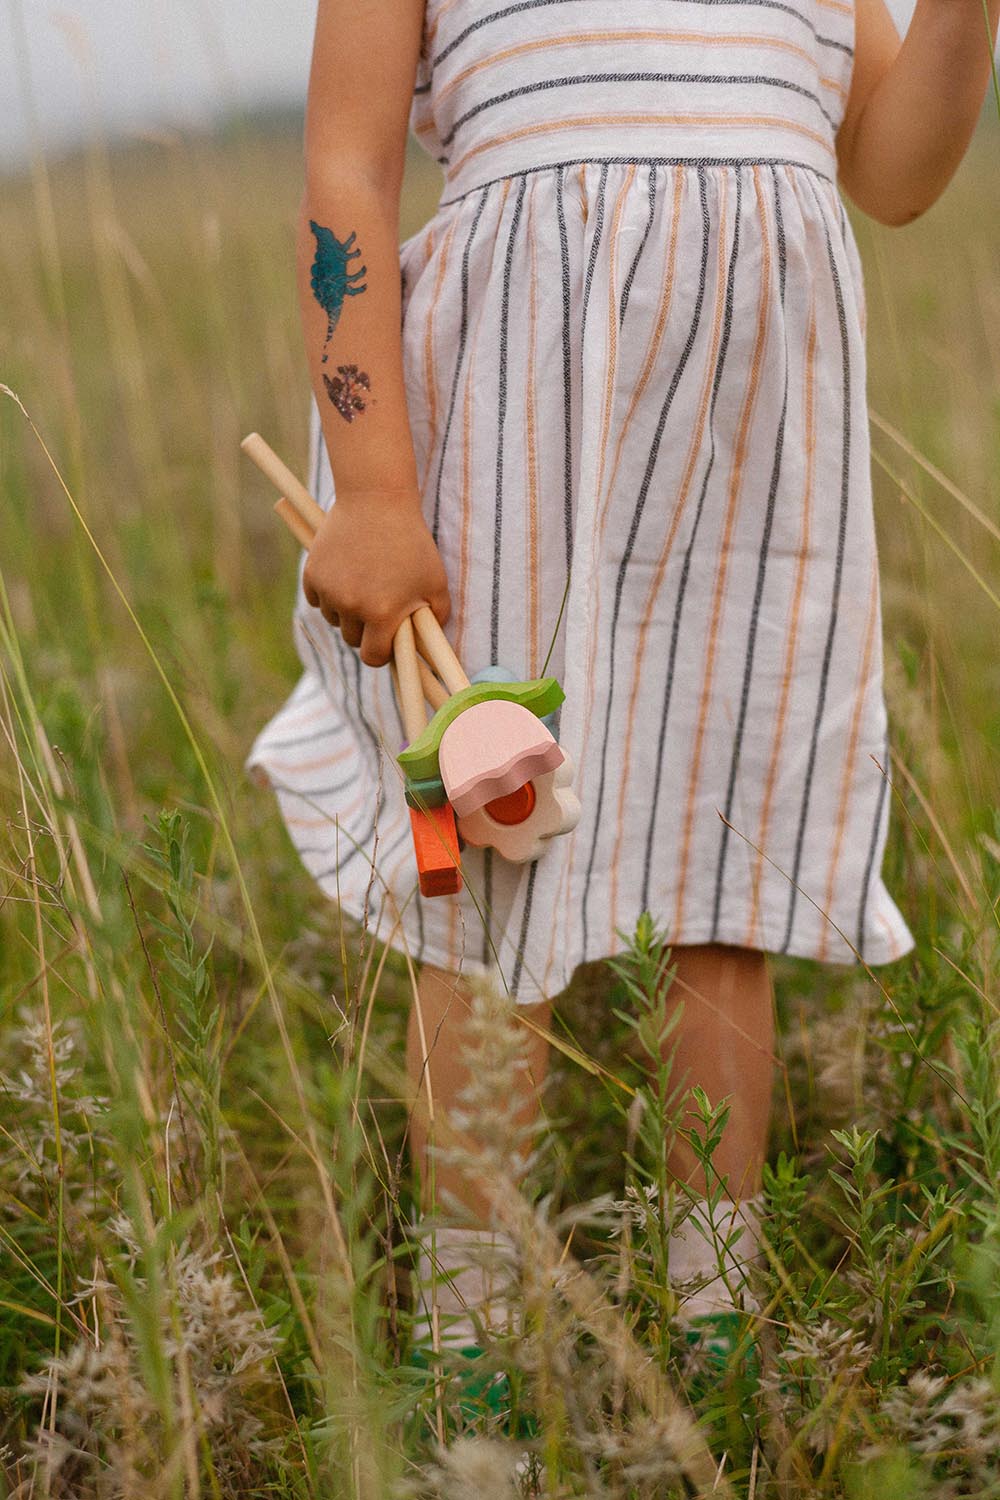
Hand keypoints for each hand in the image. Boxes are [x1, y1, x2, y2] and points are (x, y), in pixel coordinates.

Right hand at [302, 488, 450, 666]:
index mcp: (383, 613)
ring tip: (362, 585)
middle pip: (351, 639)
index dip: (380, 654)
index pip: (373, 657)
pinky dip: (328, 594)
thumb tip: (427, 645)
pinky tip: (345, 574)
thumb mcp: (435, 581)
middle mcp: (352, 606)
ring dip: (345, 611)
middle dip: (364, 630)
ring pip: (333, 619)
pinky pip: (317, 600)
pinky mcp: (312, 574)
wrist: (376, 500)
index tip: (384, 644)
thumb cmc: (411, 542)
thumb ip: (435, 618)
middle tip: (376, 608)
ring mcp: (329, 590)